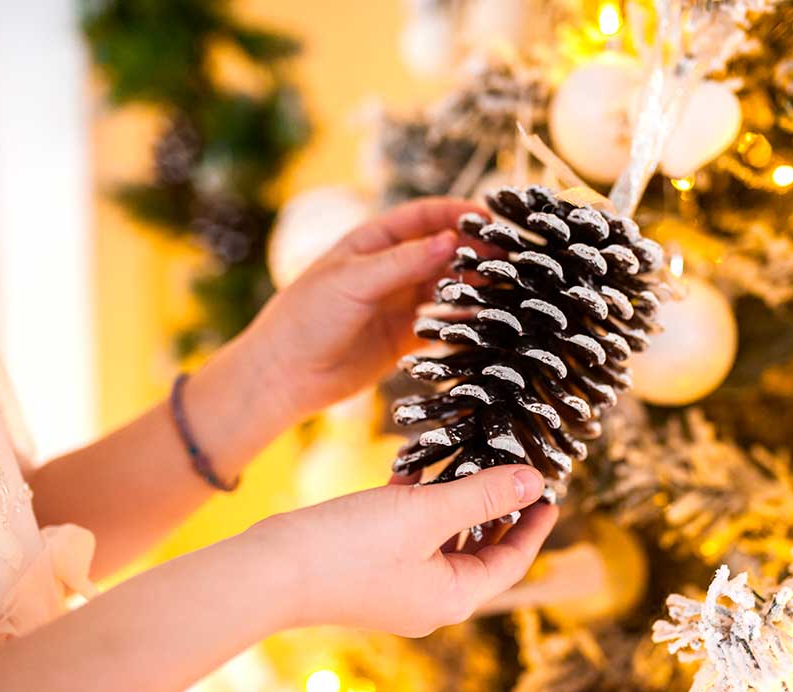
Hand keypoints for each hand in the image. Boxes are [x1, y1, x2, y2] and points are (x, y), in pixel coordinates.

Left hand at [244, 197, 485, 423]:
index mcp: (373, 243)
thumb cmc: (306, 318)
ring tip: (504, 287)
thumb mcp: (352, 282)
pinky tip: (485, 322)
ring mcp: (400, 303)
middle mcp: (391, 269)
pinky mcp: (406, 338)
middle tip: (508, 257)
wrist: (284, 376)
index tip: (490, 219)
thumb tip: (452, 240)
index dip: (457, 214)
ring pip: (447, 286)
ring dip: (474, 285)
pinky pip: (443, 324)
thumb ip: (403, 263)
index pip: (424, 217)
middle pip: (443, 251)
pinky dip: (464, 322)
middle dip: (475, 250)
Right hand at [253, 465, 557, 636]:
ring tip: (466, 462)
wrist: (269, 571)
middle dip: (495, 510)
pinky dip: (419, 507)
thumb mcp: (426, 513)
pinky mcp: (371, 572)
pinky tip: (413, 471)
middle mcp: (431, 601)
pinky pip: (411, 538)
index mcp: (454, 597)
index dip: (534, 524)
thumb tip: (534, 482)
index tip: (549, 491)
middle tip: (511, 470)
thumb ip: (482, 495)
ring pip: (444, 542)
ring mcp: (399, 589)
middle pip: (480, 553)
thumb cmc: (350, 547)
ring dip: (456, 503)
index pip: (512, 561)